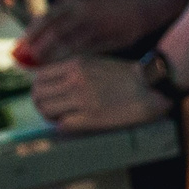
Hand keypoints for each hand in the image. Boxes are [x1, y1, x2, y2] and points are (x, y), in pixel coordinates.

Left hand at [21, 0, 188, 65]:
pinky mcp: (104, 35)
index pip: (41, 21)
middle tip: (24, 64)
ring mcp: (92, 23)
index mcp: (70, 3)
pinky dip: (70, 60)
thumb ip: (62, 25)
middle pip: (49, 31)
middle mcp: (78, 10)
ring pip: (63, 42)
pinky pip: (81, 51)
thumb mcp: (84, 11)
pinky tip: (64, 70)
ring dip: (50, 56)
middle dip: (35, 49)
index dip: (28, 37)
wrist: (143, 9)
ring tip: (40, 70)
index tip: (18, 53)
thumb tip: (37, 44)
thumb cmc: (110, 14)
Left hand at [31, 55, 170, 130]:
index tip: (46, 94)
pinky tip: (72, 123)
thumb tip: (52, 82)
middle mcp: (75, 81)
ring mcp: (82, 100)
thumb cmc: (126, 75)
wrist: (150, 86)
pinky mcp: (91, 117)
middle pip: (38, 95)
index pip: (39, 77)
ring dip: (50, 116)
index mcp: (75, 65)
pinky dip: (63, 125)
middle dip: (40, 104)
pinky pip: (62, 124)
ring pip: (46, 110)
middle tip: (50, 109)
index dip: (39, 88)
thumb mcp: (95, 62)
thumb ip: (73, 69)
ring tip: (60, 117)